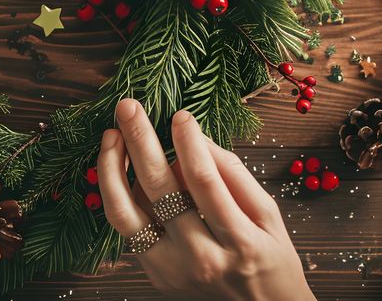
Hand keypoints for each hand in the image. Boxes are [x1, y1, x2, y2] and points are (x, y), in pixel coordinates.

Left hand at [97, 99, 315, 300]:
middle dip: (140, 141)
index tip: (179, 114)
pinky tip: (119, 167)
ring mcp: (172, 270)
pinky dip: (118, 193)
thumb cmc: (271, 258)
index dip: (188, 142)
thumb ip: (233, 175)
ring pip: (126, 213)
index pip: (205, 182)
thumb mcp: (269, 214)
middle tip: (128, 107)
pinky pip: (127, 227)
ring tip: (111, 135)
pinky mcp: (154, 275)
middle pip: (159, 190)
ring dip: (111, 169)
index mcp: (240, 242)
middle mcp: (201, 259)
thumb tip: (194, 138)